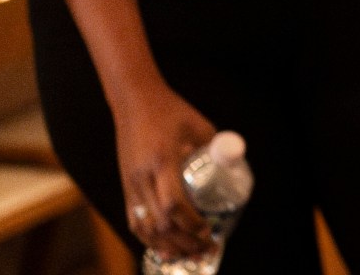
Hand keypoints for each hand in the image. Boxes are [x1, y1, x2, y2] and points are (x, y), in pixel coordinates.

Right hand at [112, 83, 216, 259]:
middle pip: (159, 222)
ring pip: (143, 227)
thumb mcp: (200, 126)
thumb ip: (214, 150)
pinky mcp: (125, 186)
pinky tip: (163, 248)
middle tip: (205, 251)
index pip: (173, 203)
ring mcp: (131, 184)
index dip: (190, 223)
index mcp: (163, 161)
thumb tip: (234, 169)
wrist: (134, 103)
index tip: (208, 230)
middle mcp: (143, 177)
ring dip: (165, 246)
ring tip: (186, 257)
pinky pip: (133, 220)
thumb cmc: (171, 112)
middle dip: (183, 242)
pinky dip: (148, 238)